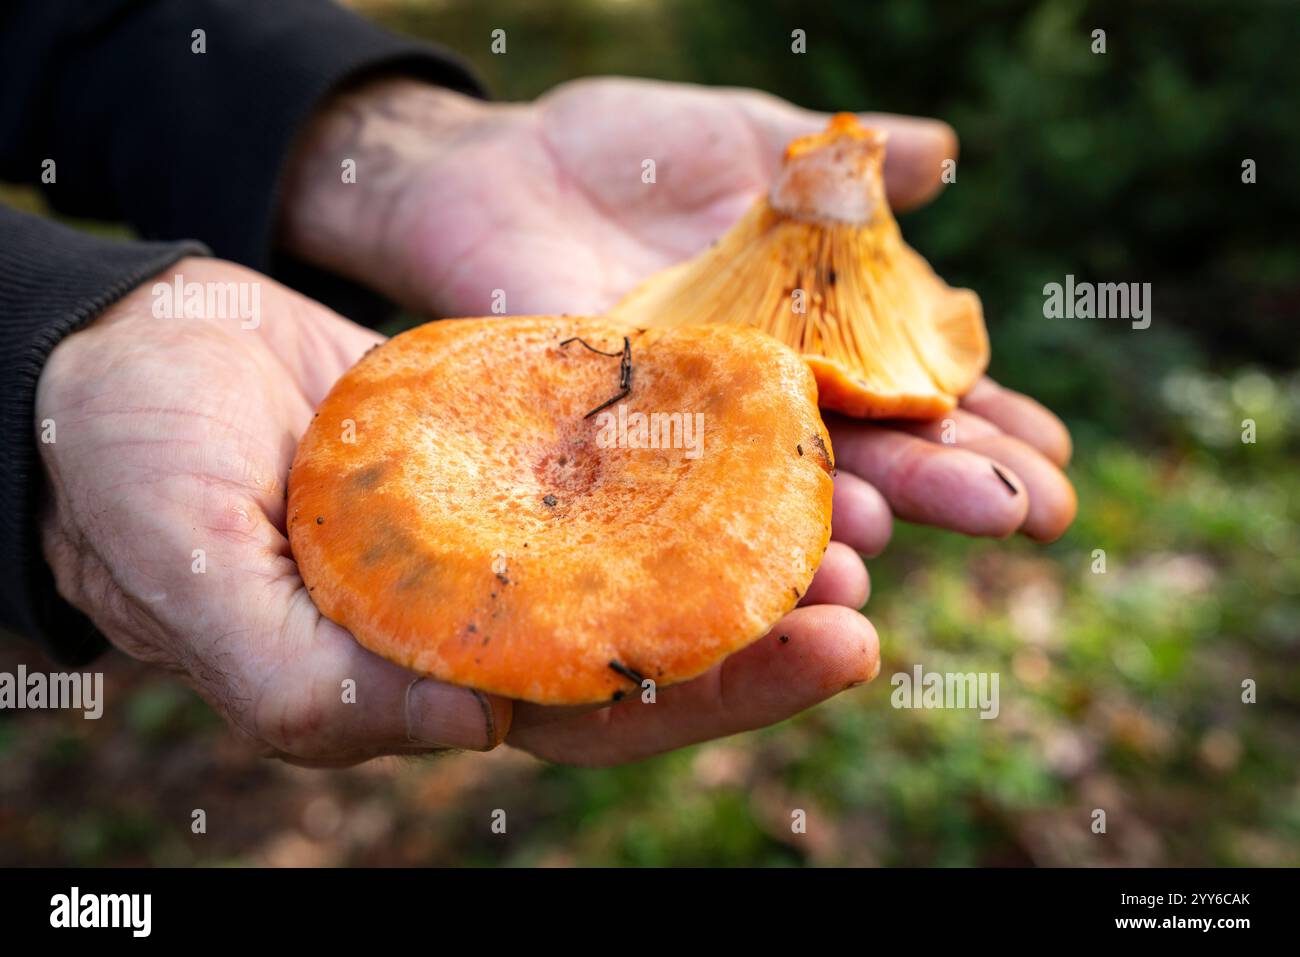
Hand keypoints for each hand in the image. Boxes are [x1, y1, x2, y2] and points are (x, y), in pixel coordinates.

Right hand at [36, 258, 875, 766]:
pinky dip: (689, 440)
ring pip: (646, 542)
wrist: (124, 365)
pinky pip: (612, 444)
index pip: (593, 710)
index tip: (833, 647)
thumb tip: (461, 734)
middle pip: (651, 636)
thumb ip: (299, 672)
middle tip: (868, 588)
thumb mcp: (187, 576)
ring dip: (747, 530)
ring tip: (852, 503)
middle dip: (764, 624)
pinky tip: (767, 415)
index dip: (714, 692)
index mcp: (420, 675)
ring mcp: (502, 519)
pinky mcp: (504, 433)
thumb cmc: (128, 479)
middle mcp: (482, 608)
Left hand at [279, 75, 1076, 558]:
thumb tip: (944, 154)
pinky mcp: (608, 434)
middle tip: (1031, 515)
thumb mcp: (743, 136)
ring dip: (838, 518)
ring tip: (894, 543)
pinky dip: (716, 520)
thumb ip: (837, 161)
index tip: (1056, 456)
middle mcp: (763, 395)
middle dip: (950, 481)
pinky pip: (669, 488)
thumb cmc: (627, 151)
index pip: (918, 388)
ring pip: (776, 486)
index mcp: (813, 331)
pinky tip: (759, 548)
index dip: (987, 422)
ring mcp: (688, 423)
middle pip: (870, 448)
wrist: (496, 164)